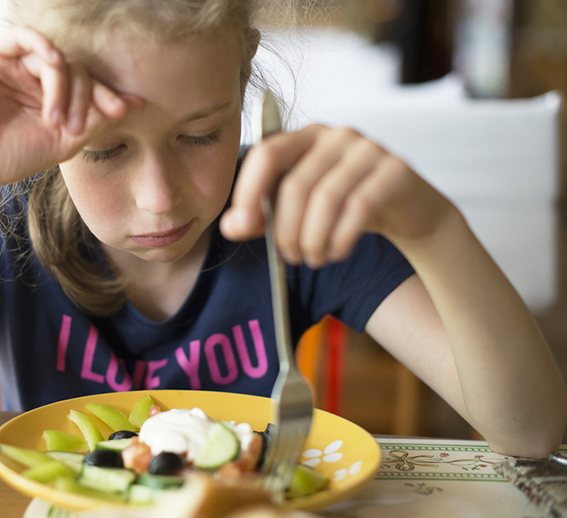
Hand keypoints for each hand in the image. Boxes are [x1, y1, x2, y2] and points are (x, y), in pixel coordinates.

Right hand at [0, 27, 139, 192]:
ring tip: (54, 119)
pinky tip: (54, 62)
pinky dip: (43, 45)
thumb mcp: (68, 141)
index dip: (108, 95)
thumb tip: (137, 103)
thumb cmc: (17, 156)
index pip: (90, 85)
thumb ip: (98, 119)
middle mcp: (39, 78)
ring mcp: (18, 65)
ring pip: (56, 58)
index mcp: (57, 98)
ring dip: (63, 86)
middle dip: (84, 97)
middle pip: (78, 70)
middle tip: (74, 127)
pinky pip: (23, 36)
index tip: (122, 110)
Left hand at [220, 124, 455, 265]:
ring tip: (313, 258)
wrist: (409, 210)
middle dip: (286, 230)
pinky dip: (341, 238)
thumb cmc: (347, 207)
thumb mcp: (299, 212)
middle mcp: (336, 135)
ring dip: (314, 239)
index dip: (249, 190)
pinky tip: (336, 253)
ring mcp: (368, 149)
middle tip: (290, 256)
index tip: (243, 225)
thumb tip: (231, 226)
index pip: (266, 153)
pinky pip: (359, 208)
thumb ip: (261, 218)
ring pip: (326, 199)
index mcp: (306, 137)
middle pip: (296, 185)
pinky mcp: (396, 169)